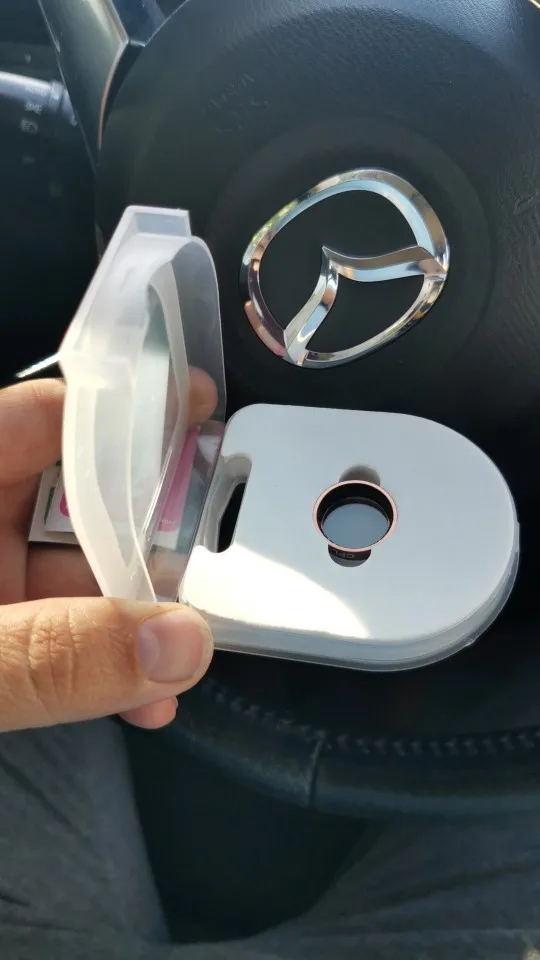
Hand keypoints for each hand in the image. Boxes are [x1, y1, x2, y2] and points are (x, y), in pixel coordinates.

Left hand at [0, 376, 215, 732]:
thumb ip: (51, 655)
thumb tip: (179, 642)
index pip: (40, 419)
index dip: (122, 410)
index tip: (197, 409)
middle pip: (78, 502)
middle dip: (149, 539)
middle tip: (214, 564)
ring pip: (79, 576)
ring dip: (137, 617)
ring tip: (187, 649)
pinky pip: (61, 636)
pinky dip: (104, 663)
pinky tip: (142, 694)